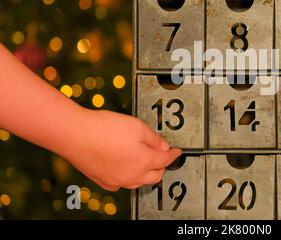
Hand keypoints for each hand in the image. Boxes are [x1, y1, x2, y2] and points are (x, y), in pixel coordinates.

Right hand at [61, 109, 181, 190]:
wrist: (75, 134)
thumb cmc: (103, 129)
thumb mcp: (137, 126)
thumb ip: (154, 139)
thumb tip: (163, 146)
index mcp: (144, 162)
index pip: (166, 160)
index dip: (173, 154)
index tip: (176, 151)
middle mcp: (132, 175)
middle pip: (154, 176)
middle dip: (161, 166)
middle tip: (162, 156)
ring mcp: (116, 180)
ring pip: (138, 182)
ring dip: (145, 173)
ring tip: (145, 161)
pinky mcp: (102, 180)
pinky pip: (120, 183)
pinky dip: (127, 177)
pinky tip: (125, 167)